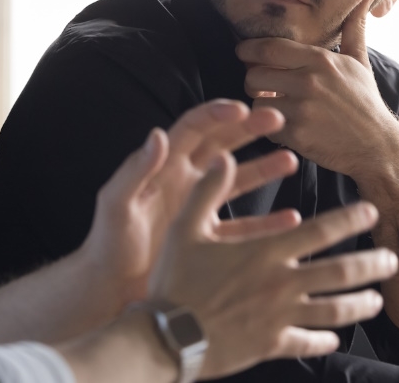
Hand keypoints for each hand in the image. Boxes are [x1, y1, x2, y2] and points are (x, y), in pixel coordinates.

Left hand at [81, 100, 298, 304]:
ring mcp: (201, 210)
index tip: (242, 109)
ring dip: (264, 169)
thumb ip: (136, 170)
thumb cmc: (108, 243)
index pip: (193, 128)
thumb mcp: (116, 202)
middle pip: (223, 146)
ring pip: (239, 181)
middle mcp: (186, 182)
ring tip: (290, 160)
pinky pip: (245, 227)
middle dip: (249, 130)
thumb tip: (158, 134)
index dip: (217, 114)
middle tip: (276, 118)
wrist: (111, 289)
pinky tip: (291, 219)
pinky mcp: (210, 239)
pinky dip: (268, 223)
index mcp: (164, 167)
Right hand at [149, 154, 398, 379]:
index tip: (371, 211)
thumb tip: (222, 157)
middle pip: (340, 272)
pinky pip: (306, 342)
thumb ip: (206, 191)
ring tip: (376, 300)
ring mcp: (279, 317)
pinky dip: (324, 340)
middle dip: (371, 264)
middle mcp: (280, 283)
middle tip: (392, 260)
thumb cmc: (174, 281)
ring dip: (360, 303)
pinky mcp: (271, 344)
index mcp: (265, 251)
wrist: (165, 337)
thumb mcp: (184, 228)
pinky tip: (335, 339)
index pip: (320, 231)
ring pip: (333, 310)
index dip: (350, 219)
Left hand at [235, 0, 398, 179]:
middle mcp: (309, 80)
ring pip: (256, 102)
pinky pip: (266, 125)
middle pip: (254, 74)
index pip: (269, 47)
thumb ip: (353, 29)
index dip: (249, 49)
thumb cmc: (364, 102)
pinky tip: (286, 126)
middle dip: (254, 82)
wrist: (377, 146)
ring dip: (262, 106)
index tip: (244, 53)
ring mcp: (302, 108)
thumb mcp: (360, 62)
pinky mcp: (297, 134)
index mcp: (320, 59)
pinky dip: (272, 127)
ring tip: (276, 107)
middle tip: (263, 88)